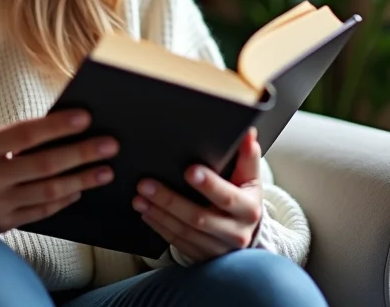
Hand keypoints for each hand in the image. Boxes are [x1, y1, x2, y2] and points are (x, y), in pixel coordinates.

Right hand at [0, 109, 117, 232]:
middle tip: (110, 145)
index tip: (86, 117)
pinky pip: (40, 213)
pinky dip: (62, 201)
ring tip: (105, 171)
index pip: (26, 134)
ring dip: (81, 180)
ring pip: (48, 192)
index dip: (58, 126)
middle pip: (45, 165)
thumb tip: (46, 126)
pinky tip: (79, 189)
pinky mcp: (1, 224)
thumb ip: (2, 130)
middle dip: (82, 154)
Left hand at [132, 127, 264, 263]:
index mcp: (248, 209)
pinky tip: (147, 213)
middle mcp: (235, 233)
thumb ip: (247, 157)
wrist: (244, 233)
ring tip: (139, 197)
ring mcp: (218, 248)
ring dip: (159, 214)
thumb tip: (248, 133)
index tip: (189, 170)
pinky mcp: (202, 256)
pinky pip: (178, 242)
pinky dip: (160, 227)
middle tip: (145, 184)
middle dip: (169, 200)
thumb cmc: (244, 198)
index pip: (227, 197)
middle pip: (198, 217)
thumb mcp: (250, 179)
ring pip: (184, 232)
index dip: (209, 185)